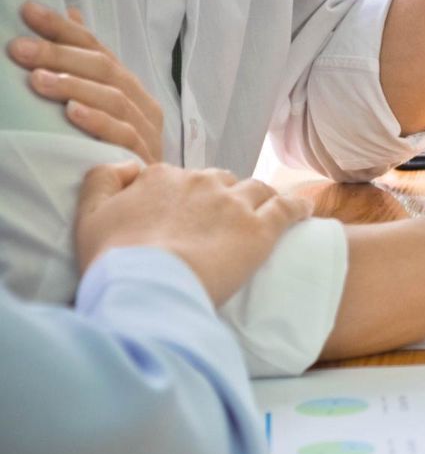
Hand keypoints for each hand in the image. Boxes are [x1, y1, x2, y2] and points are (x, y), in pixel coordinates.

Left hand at [7, 1, 163, 161]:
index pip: (97, 49)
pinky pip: (123, 135)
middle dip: (60, 55)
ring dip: (74, 86)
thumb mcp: (96, 102)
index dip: (64, 29)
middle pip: (106, 70)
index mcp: (130, 87)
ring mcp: (147, 131)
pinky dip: (98, 122)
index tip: (28, 11)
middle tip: (18, 48)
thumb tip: (72, 12)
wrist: (142, 198)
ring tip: (37, 80)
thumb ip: (86, 62)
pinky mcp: (144, 158)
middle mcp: (142, 104)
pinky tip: (72, 113)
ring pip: (114, 99)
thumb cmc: (110, 150)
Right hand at [74, 162, 311, 305]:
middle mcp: (200, 182)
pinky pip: (288, 208)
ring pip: (256, 190)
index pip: (182, 178)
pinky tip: (307, 211)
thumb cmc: (114, 259)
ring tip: (267, 213)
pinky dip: (298, 207)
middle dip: (224, 197)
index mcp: (161, 176)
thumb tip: (127, 166)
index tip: (188, 215)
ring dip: (261, 199)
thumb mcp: (89, 215)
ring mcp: (233, 204)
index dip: (187, 195)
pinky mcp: (260, 230)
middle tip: (223, 223)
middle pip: (221, 181)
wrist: (146, 286)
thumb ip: (103, 180)